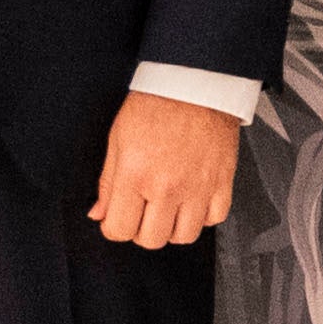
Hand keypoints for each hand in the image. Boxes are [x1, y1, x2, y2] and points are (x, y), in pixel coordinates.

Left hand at [89, 91, 243, 250]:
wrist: (196, 83)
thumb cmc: (156, 104)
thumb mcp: (118, 139)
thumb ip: (107, 182)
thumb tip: (99, 213)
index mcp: (135, 175)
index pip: (119, 229)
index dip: (114, 227)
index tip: (117, 219)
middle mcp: (167, 187)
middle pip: (151, 240)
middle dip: (141, 230)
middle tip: (142, 212)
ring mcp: (198, 188)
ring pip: (184, 236)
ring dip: (173, 227)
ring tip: (169, 208)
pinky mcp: (223, 182)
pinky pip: (214, 219)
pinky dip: (203, 215)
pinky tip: (193, 199)